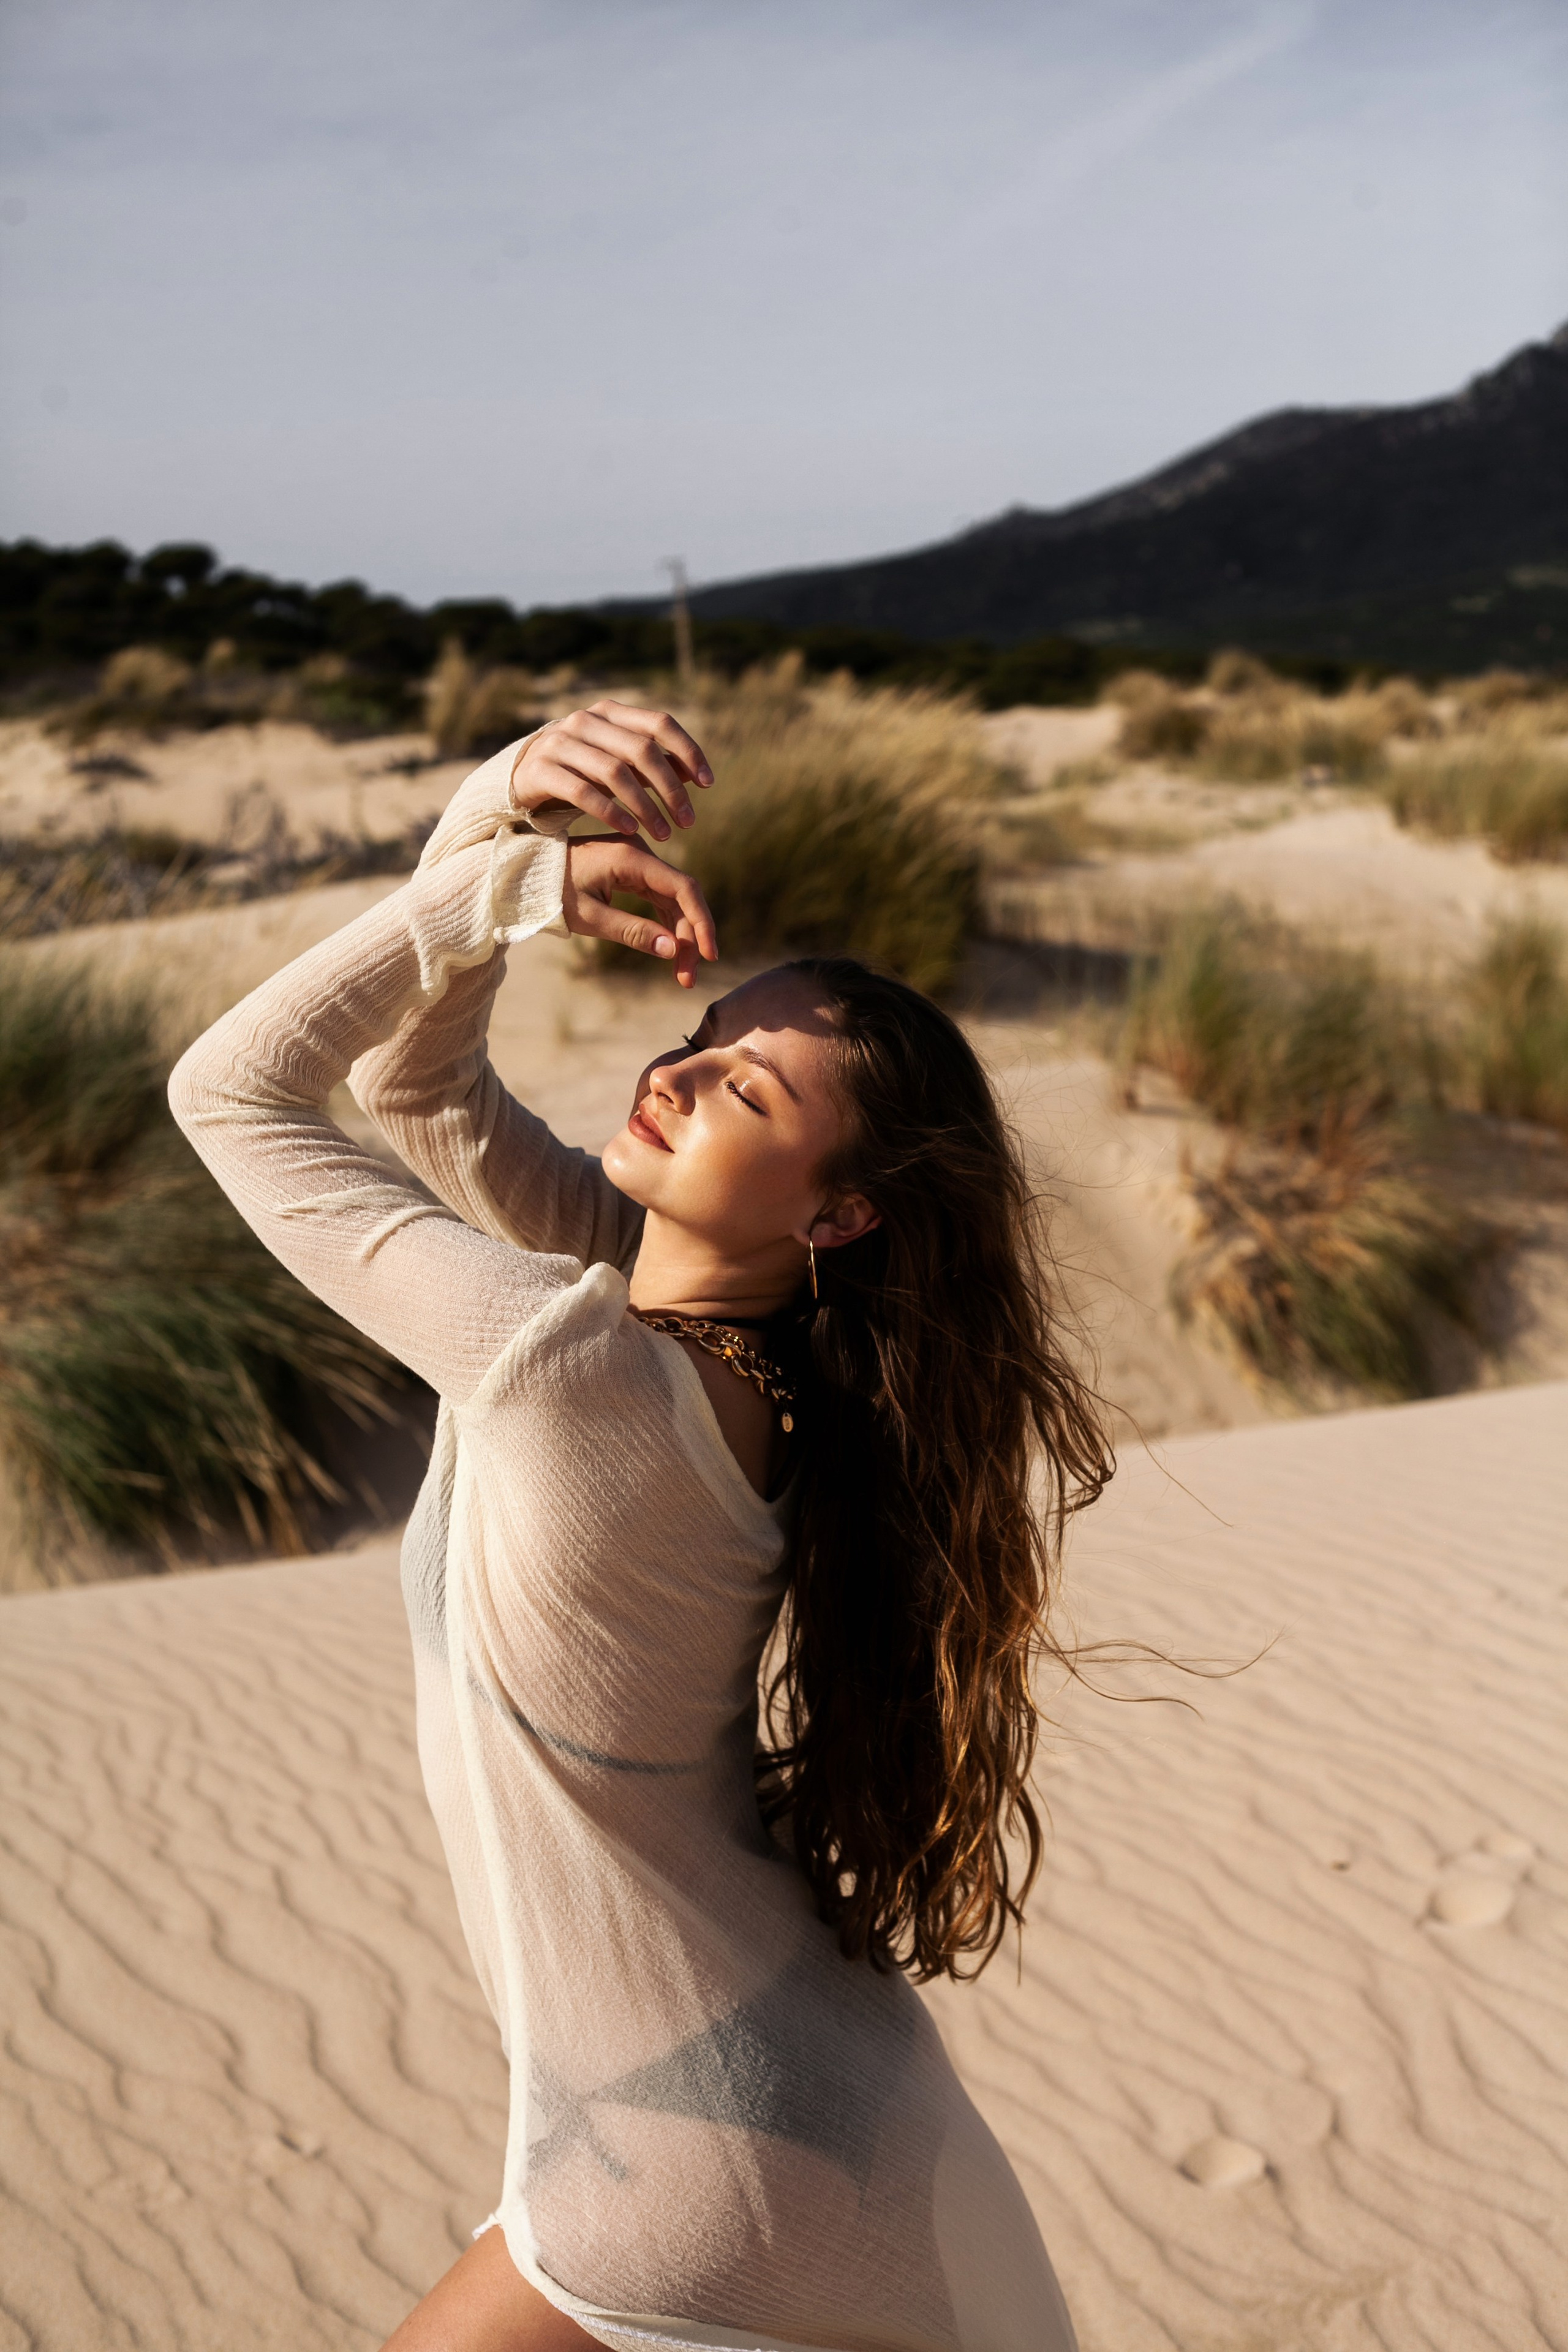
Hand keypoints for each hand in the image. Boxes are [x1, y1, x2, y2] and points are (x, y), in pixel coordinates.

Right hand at [511, 701, 711, 844]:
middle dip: (670, 789)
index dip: (688, 751)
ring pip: (614, 773)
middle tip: (689, 822)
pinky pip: (582, 792)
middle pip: (640, 751)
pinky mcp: (540, 770)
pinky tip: (631, 831)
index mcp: (610, 712)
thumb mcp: (618, 762)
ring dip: (645, 806)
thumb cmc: (580, 770)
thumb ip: (653, 765)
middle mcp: (584, 721)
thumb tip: (697, 774)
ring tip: (665, 834)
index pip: (659, 723)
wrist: (521, 776)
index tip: (708, 783)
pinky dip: (611, 812)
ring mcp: (560, 743)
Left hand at [561, 837, 717, 988]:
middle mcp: (641, 853)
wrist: (527, 872)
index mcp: (631, 858)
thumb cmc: (553, 893)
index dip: (701, 923)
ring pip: (674, 901)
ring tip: (681, 974)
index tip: (709, 955)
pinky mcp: (633, 870)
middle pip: (682, 898)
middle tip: (687, 978)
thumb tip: (672, 951)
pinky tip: (670, 952)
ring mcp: (638, 860)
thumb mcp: (591, 917)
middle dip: (689, 939)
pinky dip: (667, 925)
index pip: (683, 889)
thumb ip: (633, 932)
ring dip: (680, 936)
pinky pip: (660, 899)